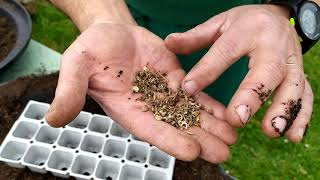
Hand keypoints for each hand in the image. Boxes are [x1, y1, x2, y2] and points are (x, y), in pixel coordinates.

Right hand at [45, 23, 236, 162]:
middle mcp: (148, 107)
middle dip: (200, 140)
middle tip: (223, 154)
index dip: (170, 140)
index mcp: (127, 109)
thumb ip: (69, 90)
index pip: (151, 130)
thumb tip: (52, 119)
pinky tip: (228, 114)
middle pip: (177, 128)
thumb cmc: (93, 48)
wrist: (112, 32)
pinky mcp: (176, 80)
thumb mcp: (77, 64)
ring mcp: (164, 95)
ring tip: (233, 138)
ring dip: (212, 126)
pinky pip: (195, 95)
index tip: (192, 152)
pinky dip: (211, 105)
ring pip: (190, 114)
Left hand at [165, 5, 313, 142]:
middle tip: (236, 119)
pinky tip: (292, 137)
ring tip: (271, 131)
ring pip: (292, 86)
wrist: (278, 17)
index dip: (206, 71)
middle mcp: (273, 46)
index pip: (225, 51)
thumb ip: (195, 37)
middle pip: (266, 72)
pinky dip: (301, 116)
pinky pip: (305, 95)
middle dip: (252, 96)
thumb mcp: (220, 23)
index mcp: (247, 31)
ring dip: (283, 111)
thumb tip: (168, 43)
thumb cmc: (245, 24)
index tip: (189, 89)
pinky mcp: (299, 75)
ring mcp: (290, 62)